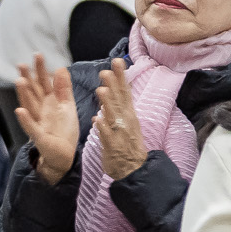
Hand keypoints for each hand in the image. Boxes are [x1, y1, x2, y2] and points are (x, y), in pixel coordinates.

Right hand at [14, 54, 80, 182]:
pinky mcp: (39, 136)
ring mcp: (38, 122)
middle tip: (22, 64)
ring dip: (24, 94)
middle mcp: (40, 109)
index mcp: (49, 102)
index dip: (41, 70)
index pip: (43, 83)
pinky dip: (26, 119)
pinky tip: (19, 111)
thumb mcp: (67, 106)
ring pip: (29, 105)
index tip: (38, 55)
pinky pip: (31, 127)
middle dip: (28, 78)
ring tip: (19, 81)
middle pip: (33, 91)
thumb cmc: (64, 130)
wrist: (64, 154)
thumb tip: (61, 68)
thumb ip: (64, 89)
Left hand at [91, 56, 149, 179]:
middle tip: (108, 70)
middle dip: (114, 84)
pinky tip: (96, 120)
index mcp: (128, 114)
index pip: (125, 92)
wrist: (133, 170)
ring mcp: (120, 133)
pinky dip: (102, 128)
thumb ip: (115, 110)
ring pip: (113, 115)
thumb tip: (107, 96)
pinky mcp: (114, 146)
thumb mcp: (125, 124)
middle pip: (120, 100)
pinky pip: (107, 136)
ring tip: (101, 89)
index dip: (121, 77)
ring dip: (108, 103)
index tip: (117, 62)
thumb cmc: (127, 146)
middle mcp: (126, 121)